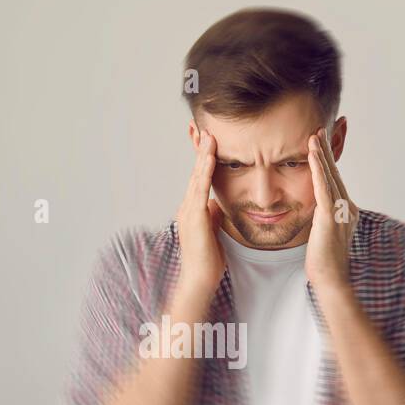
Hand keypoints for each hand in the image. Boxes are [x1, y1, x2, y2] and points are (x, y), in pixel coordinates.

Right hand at [175, 128, 227, 298]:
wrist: (200, 279)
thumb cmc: (208, 259)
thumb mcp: (213, 230)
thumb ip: (213, 214)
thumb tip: (217, 202)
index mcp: (193, 208)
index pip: (199, 177)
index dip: (202, 157)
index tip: (206, 138)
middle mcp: (188, 205)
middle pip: (195, 171)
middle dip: (199, 148)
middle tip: (202, 125)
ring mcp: (189, 210)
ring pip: (197, 176)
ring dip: (203, 154)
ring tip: (209, 133)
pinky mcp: (194, 217)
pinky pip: (200, 189)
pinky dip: (205, 171)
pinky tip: (210, 156)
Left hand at [305, 127, 359, 292]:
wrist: (332, 280)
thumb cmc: (324, 263)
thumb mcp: (323, 234)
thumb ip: (321, 219)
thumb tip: (314, 211)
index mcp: (346, 211)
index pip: (335, 180)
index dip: (328, 161)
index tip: (321, 142)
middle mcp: (348, 208)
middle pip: (335, 173)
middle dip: (327, 151)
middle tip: (320, 129)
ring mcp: (341, 212)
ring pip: (330, 177)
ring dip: (322, 154)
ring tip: (314, 135)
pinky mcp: (331, 217)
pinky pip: (324, 188)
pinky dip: (318, 169)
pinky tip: (312, 155)